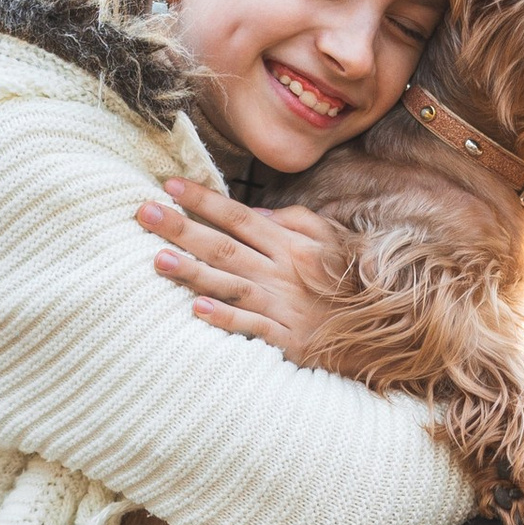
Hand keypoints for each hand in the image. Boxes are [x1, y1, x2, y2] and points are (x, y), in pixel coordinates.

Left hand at [136, 180, 344, 361]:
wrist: (380, 332)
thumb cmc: (349, 282)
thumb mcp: (331, 241)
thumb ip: (296, 222)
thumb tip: (258, 212)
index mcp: (289, 245)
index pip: (239, 217)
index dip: (204, 201)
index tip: (170, 185)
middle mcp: (281, 271)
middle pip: (224, 245)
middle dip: (182, 228)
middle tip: (144, 212)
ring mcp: (282, 305)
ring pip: (230, 283)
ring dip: (193, 271)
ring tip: (157, 258)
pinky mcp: (286, 339)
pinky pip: (252, 326)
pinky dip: (226, 318)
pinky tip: (198, 310)